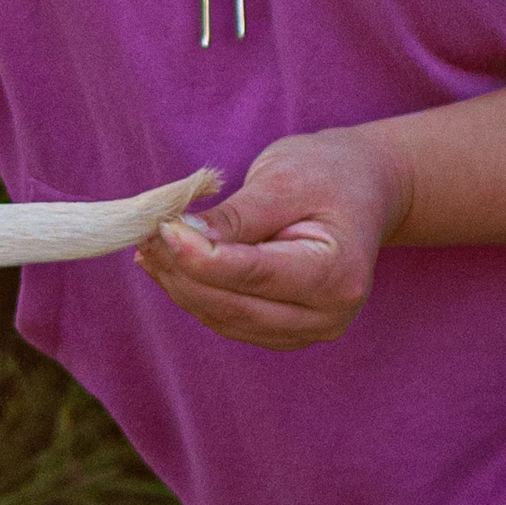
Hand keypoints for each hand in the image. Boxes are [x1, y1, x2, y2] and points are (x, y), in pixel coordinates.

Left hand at [134, 128, 412, 349]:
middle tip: (144, 233)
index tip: (162, 228)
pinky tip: (165, 261)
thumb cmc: (326, 175)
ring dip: (179, 284)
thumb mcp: (283, 180)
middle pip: (235, 306)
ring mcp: (306, 329)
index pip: (256, 274)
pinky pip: (226, 317)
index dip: (201, 257)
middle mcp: (327, 316)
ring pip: (224, 317)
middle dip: (181, 272)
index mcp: (338, 275)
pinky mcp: (281, 329)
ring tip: (148, 244)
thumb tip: (182, 235)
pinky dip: (192, 291)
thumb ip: (236, 216)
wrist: (361, 190)